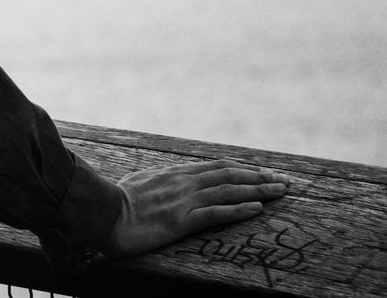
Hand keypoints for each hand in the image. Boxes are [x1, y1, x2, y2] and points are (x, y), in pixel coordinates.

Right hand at [101, 159, 289, 257]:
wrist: (103, 214)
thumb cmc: (114, 202)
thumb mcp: (137, 184)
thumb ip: (154, 181)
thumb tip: (159, 181)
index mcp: (174, 174)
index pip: (216, 167)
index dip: (242, 168)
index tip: (261, 171)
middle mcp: (183, 183)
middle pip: (229, 175)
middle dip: (259, 177)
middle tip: (283, 181)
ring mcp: (184, 201)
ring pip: (229, 190)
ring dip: (258, 190)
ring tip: (280, 191)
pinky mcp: (182, 220)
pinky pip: (216, 213)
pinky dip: (239, 209)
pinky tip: (257, 208)